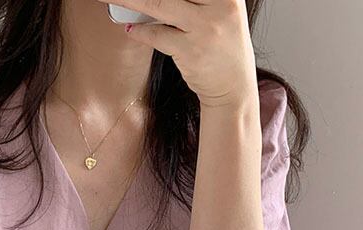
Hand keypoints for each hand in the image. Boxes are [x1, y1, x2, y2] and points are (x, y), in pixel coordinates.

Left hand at [98, 0, 256, 109]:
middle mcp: (219, 4)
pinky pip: (157, 35)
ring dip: (129, 1)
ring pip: (158, 5)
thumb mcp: (218, 13)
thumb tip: (151, 1)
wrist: (233, 87)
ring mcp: (204, 27)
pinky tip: (131, 29)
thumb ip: (195, 1)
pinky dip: (141, 32)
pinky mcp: (191, 50)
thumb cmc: (222, 47)